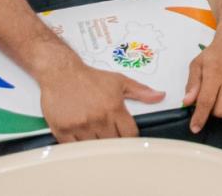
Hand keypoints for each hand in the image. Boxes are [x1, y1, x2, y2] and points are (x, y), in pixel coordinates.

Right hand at [39, 59, 163, 141]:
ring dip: (97, 146)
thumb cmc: (90, 78)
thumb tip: (160, 96)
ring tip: (97, 136)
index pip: (129, 134)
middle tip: (112, 137)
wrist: (62, 73)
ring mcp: (80, 126)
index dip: (130, 138)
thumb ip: (141, 91)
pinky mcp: (63, 130)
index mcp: (113, 108)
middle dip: (114, 142)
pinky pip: (74, 148)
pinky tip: (82, 139)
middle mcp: (97, 118)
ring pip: (94, 148)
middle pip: (112, 144)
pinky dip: (80, 147)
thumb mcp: (119, 81)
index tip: (127, 137)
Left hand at [183, 23, 221, 133]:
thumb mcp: (197, 64)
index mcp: (216, 71)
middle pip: (221, 110)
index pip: (206, 101)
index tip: (195, 128)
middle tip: (212, 101)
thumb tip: (187, 102)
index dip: (200, 117)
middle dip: (213, 111)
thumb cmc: (216, 53)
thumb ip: (192, 83)